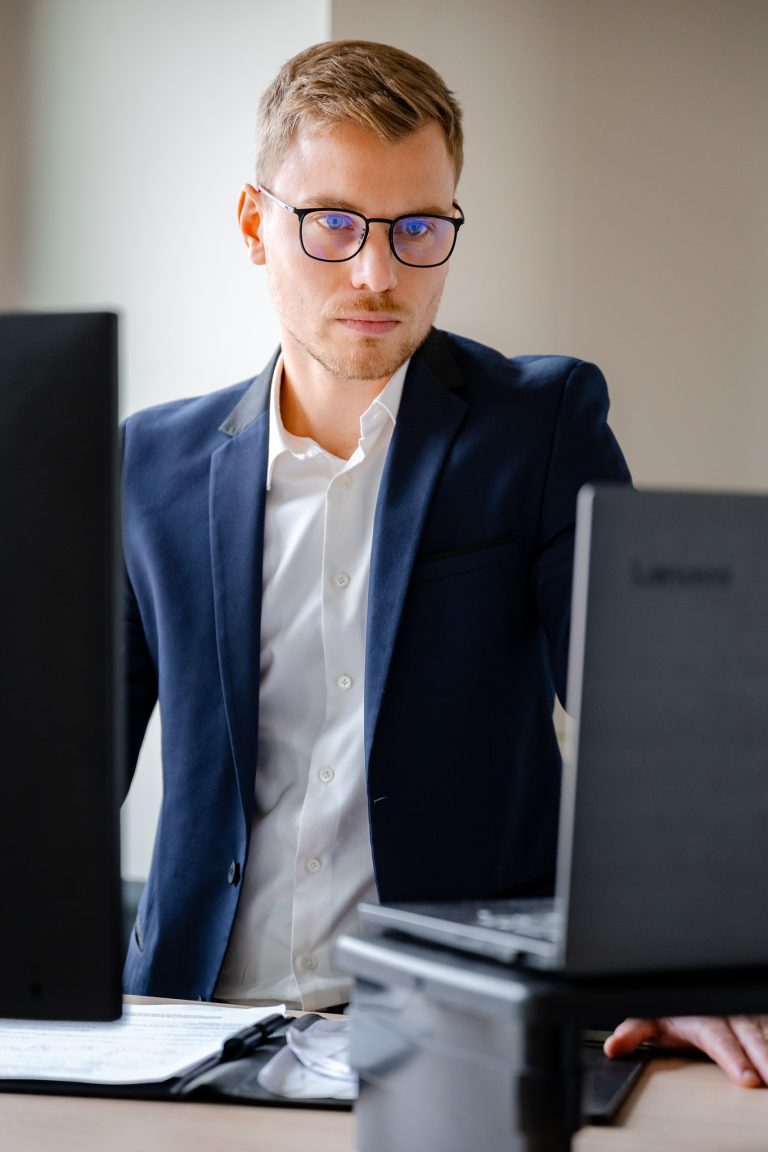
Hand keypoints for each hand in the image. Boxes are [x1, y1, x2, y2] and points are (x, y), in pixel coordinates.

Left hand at [604, 1016, 767, 1087]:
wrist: (685, 989)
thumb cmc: (672, 1010)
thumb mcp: (649, 1018)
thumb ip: (634, 1032)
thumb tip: (614, 1046)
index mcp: (701, 1018)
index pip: (718, 1039)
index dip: (732, 1058)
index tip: (747, 1079)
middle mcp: (726, 1013)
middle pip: (748, 1035)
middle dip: (763, 1056)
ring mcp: (744, 1014)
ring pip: (763, 1029)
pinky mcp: (756, 1018)